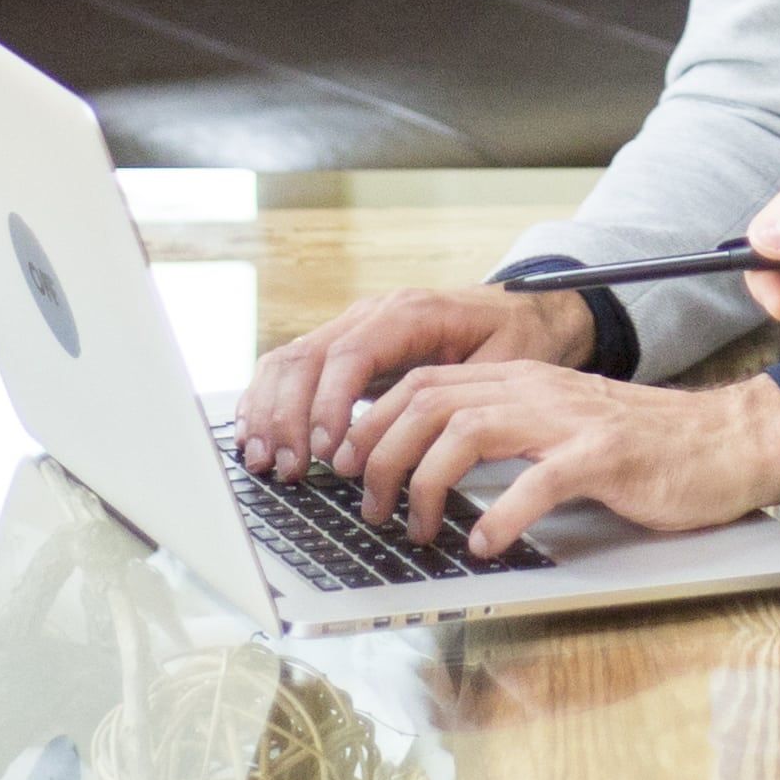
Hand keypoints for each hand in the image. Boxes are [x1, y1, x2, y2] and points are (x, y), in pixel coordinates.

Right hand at [236, 283, 588, 478]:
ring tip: (265, 462)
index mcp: (410, 313)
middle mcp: (371, 314)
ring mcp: (353, 328)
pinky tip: (258, 437)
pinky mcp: (345, 349)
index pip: (350, 355)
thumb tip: (431, 438)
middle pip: (307, 358)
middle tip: (288, 470)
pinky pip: (293, 368)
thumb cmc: (516, 336)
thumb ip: (467, 392)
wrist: (522, 309)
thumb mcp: (507, 360)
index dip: (330, 405)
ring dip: (270, 413)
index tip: (327, 452)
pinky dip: (269, 402)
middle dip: (288, 417)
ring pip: (290, 361)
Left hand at [347, 359, 779, 555]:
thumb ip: (503, 435)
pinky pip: (538, 481)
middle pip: (430, 401)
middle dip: (382, 455)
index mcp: (520, 380)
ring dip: (427, 485)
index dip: (373, 423)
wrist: (727, 440)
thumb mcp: (558, 428)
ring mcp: (570, 419)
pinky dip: (501, 515)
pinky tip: (484, 544)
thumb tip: (429, 467)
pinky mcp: (605, 455)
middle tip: (368, 508)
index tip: (347, 467)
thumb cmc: (642, 448)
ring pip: (468, 431)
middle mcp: (537, 389)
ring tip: (417, 529)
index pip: (423, 383)